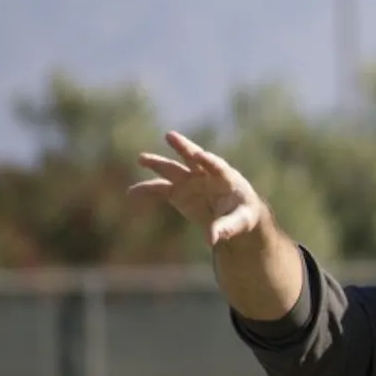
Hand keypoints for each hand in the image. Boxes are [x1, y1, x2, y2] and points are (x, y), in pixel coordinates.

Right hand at [131, 131, 264, 246]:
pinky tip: (132, 193)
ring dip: (157, 164)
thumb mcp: (241, 222)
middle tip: (171, 136)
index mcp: (226, 179)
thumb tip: (211, 239)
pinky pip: (160, 189)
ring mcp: (190, 181)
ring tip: (141, 158)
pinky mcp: (178, 192)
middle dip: (183, 147)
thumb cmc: (242, 214)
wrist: (233, 214)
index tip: (200, 155)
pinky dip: (147, 190)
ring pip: (172, 170)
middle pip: (193, 158)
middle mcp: (206, 175)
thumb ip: (226, 227)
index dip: (209, 161)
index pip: (218, 167)